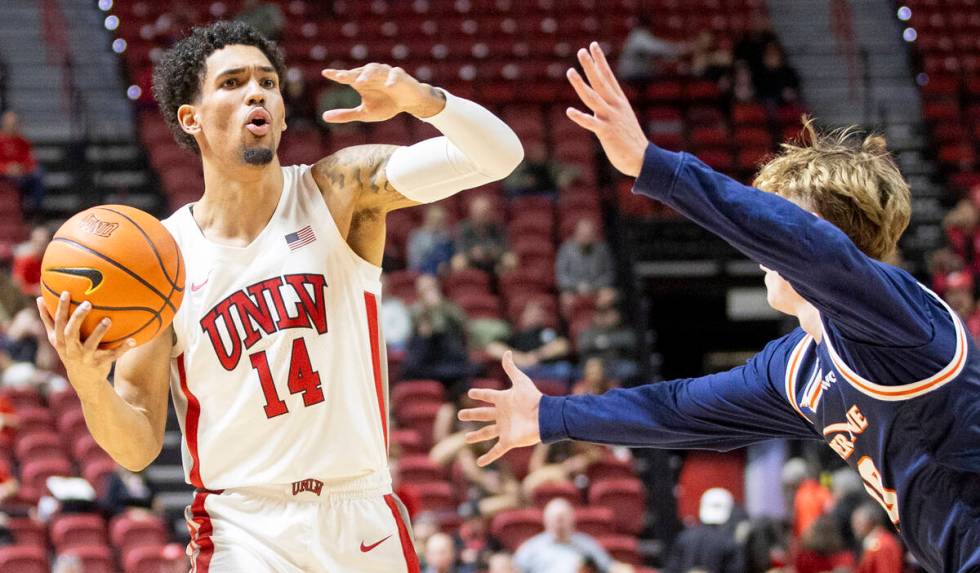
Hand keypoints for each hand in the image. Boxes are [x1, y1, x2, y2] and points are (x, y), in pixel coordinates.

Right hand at [36, 292, 134, 395]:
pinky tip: (133, 340)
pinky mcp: (100, 364)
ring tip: (108, 320)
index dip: (61, 309)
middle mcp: (71, 349)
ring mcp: (85, 358)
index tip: (66, 293)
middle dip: (78, 318)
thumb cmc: (69, 351)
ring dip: (99, 332)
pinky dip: (123, 348)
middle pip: (71, 332)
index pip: (58, 322)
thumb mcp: (56, 339)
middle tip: (87, 303)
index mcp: (60, 341)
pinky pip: (112, 355)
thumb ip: (48, 320)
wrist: (83, 380)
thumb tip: (38, 298)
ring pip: (91, 344)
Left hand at [321, 63, 445, 122]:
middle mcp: (372, 75)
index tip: (326, 73)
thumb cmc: (386, 105)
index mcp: (362, 81)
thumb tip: (323, 117)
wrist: (409, 102)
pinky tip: (388, 86)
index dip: (337, 75)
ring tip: (359, 82)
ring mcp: (386, 74)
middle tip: (341, 77)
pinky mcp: (400, 76)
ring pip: (376, 69)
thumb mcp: (364, 113)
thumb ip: (345, 114)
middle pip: (360, 71)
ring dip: (367, 74)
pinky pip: (395, 74)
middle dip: (351, 74)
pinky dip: (391, 79)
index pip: (347, 76)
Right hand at [458, 351, 542, 465]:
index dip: (479, 394)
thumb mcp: (520, 381)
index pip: (488, 396)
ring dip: (476, 436)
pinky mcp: (509, 441)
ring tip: (466, 438)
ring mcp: (504, 428)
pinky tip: (479, 464)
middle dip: (472, 414)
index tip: (471, 392)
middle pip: (483, 414)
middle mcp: (502, 415)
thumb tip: (506, 351)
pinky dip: (488, 457)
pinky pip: (496, 450)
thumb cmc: (533, 398)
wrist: (545, 417)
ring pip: (486, 432)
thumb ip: (511, 368)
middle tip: (460, 414)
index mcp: (503, 400)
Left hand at [565, 42, 648, 177]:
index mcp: (619, 101)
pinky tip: (569, 111)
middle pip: (600, 82)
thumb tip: (596, 104)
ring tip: (570, 71)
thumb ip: (609, 108)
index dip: (600, 61)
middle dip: (591, 66)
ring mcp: (611, 118)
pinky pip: (591, 123)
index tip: (593, 46)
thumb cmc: (630, 139)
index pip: (608, 76)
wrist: (642, 158)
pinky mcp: (606, 132)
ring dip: (581, 84)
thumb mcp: (621, 118)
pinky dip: (580, 117)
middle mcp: (615, 106)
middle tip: (581, 51)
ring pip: (593, 97)